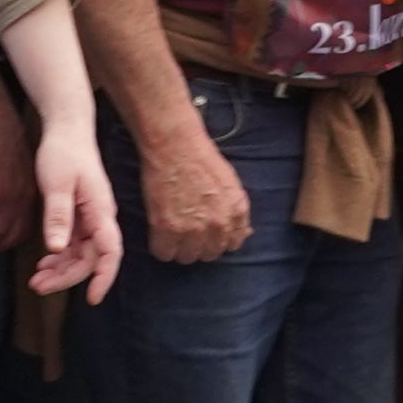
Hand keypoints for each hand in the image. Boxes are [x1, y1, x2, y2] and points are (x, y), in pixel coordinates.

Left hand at [27, 116, 123, 302]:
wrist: (67, 128)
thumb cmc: (63, 152)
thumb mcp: (57, 183)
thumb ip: (58, 216)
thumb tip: (56, 249)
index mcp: (101, 210)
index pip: (110, 251)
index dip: (104, 277)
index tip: (93, 298)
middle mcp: (100, 218)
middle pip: (91, 258)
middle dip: (68, 277)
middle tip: (38, 287)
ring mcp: (90, 217)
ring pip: (81, 254)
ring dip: (61, 270)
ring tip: (36, 280)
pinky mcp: (80, 214)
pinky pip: (72, 244)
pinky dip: (59, 257)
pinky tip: (43, 264)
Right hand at [140, 126, 254, 264]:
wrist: (175, 144)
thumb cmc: (201, 159)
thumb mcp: (231, 184)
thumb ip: (236, 212)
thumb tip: (243, 234)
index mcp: (236, 212)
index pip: (231, 245)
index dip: (217, 239)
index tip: (207, 233)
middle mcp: (218, 224)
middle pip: (209, 254)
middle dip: (198, 245)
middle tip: (186, 230)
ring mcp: (193, 228)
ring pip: (187, 257)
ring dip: (179, 247)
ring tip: (172, 230)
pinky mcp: (167, 227)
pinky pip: (164, 253)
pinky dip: (160, 246)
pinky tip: (159, 232)